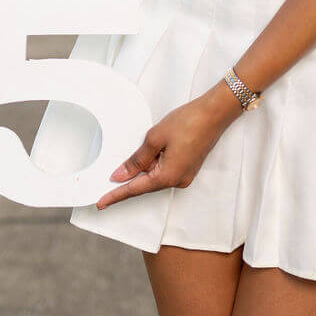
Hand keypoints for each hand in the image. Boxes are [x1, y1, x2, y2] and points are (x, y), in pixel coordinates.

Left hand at [94, 88, 241, 209]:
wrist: (215, 113)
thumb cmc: (189, 122)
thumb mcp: (155, 138)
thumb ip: (136, 160)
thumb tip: (121, 175)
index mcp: (168, 177)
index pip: (135, 189)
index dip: (115, 195)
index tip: (101, 203)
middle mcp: (178, 181)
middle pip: (146, 182)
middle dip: (133, 173)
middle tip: (122, 164)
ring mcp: (185, 175)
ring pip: (156, 174)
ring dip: (148, 163)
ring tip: (156, 140)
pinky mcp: (188, 167)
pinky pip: (165, 169)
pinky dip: (157, 161)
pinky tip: (158, 147)